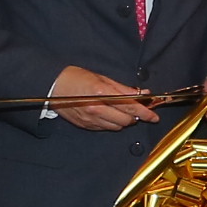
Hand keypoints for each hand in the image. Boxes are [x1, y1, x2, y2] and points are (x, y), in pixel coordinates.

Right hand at [47, 66, 161, 130]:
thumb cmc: (75, 77)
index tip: (154, 115)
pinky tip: (107, 114)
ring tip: (119, 110)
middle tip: (135, 108)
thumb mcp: (101, 78)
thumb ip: (122, 88)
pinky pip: (105, 128)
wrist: (52, 86)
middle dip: (134, 115)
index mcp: (101, 94)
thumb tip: (141, 93)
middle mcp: (96, 109)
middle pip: (126, 120)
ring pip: (117, 126)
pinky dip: (111, 123)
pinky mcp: (86, 126)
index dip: (145, 112)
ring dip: (123, 120)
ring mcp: (90, 120)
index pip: (130, 106)